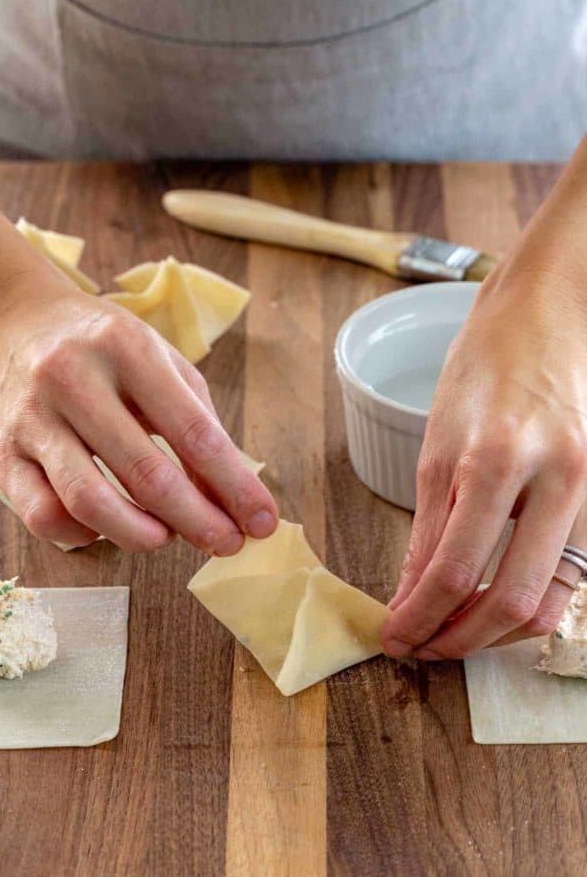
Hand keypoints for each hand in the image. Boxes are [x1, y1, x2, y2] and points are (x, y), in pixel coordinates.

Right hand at [0, 213, 277, 552]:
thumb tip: (232, 497)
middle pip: (147, 473)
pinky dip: (84, 535)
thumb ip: (200, 425)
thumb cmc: (107, 348)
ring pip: (90, 501)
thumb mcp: (163, 365)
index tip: (261, 521)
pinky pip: (44, 515)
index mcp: (127, 348)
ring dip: (141, 534)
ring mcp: (32, 417)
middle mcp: (74, 378)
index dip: (234, 485)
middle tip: (225, 543)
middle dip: (197, 521)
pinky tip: (107, 526)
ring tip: (167, 537)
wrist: (21, 320)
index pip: (193, 432)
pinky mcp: (1, 452)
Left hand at [381, 138, 586, 659]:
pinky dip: (527, 603)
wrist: (549, 314)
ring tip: (453, 633)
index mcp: (492, 457)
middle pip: (506, 600)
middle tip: (422, 647)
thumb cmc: (483, 365)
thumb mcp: (437, 439)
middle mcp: (547, 477)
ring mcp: (583, 487)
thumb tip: (410, 592)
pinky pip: (568, 574)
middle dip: (456, 640)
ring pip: (547, 600)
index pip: (449, 569)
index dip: (417, 619)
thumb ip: (429, 524)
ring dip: (495, 632)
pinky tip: (492, 603)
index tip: (393, 637)